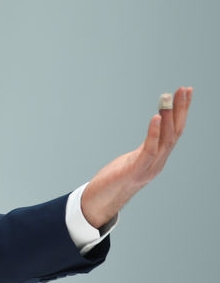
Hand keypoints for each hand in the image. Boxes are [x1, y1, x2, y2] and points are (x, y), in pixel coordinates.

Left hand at [81, 86, 191, 227]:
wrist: (102, 200)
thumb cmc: (116, 178)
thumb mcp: (135, 158)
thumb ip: (146, 146)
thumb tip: (155, 129)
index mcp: (159, 157)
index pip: (175, 131)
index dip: (182, 112)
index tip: (186, 91)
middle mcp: (159, 161)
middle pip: (175, 132)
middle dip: (181, 110)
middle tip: (184, 89)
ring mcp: (150, 167)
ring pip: (165, 139)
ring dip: (168, 118)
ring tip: (169, 98)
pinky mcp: (137, 170)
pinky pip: (149, 149)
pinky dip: (154, 133)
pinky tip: (155, 118)